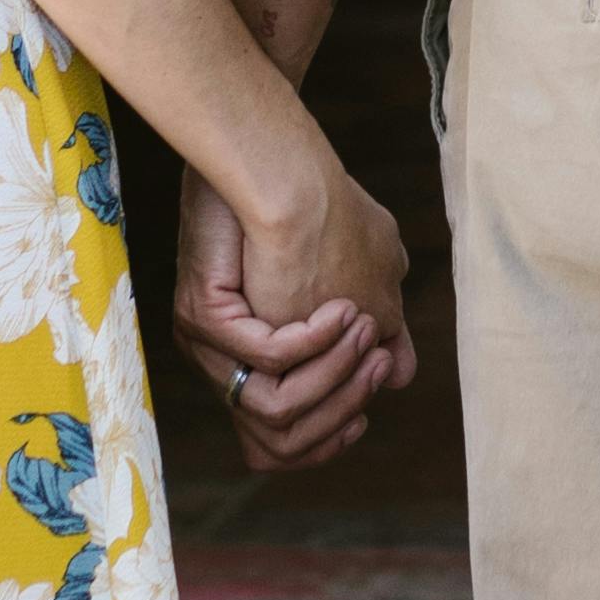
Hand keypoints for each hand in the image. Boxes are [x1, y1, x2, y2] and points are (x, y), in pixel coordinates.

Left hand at [174, 148, 417, 475]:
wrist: (273, 157)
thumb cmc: (315, 206)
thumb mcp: (356, 279)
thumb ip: (372, 332)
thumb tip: (399, 377)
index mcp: (249, 357)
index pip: (278, 442)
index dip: (325, 441)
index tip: (363, 420)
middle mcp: (221, 357)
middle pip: (278, 438)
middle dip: (340, 406)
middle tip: (378, 365)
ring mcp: (205, 340)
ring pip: (273, 407)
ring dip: (333, 375)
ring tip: (364, 331)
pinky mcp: (200, 312)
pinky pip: (264, 355)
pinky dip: (313, 341)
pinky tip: (343, 311)